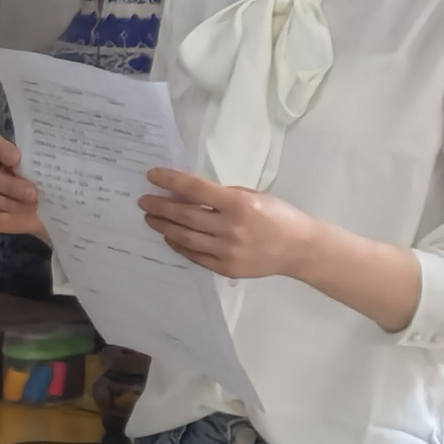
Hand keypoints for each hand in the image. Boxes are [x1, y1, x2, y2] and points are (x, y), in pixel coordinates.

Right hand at [0, 134, 49, 240]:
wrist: (55, 211)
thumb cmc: (51, 184)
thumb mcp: (55, 170)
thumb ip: (47, 161)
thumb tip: (57, 154)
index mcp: (2, 153)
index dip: (1, 150)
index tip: (16, 159)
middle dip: (11, 186)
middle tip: (33, 193)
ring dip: (9, 204)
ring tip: (31, 207)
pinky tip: (17, 218)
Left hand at [138, 167, 321, 280]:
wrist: (300, 248)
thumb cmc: (278, 215)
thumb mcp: (253, 196)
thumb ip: (222, 197)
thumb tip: (189, 194)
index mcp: (238, 204)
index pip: (195, 189)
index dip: (170, 181)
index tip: (152, 175)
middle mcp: (230, 228)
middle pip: (185, 215)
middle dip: (160, 206)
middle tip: (144, 200)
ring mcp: (227, 251)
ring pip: (186, 237)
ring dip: (164, 226)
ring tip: (151, 218)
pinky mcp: (226, 268)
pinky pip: (195, 256)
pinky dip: (179, 245)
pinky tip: (169, 236)